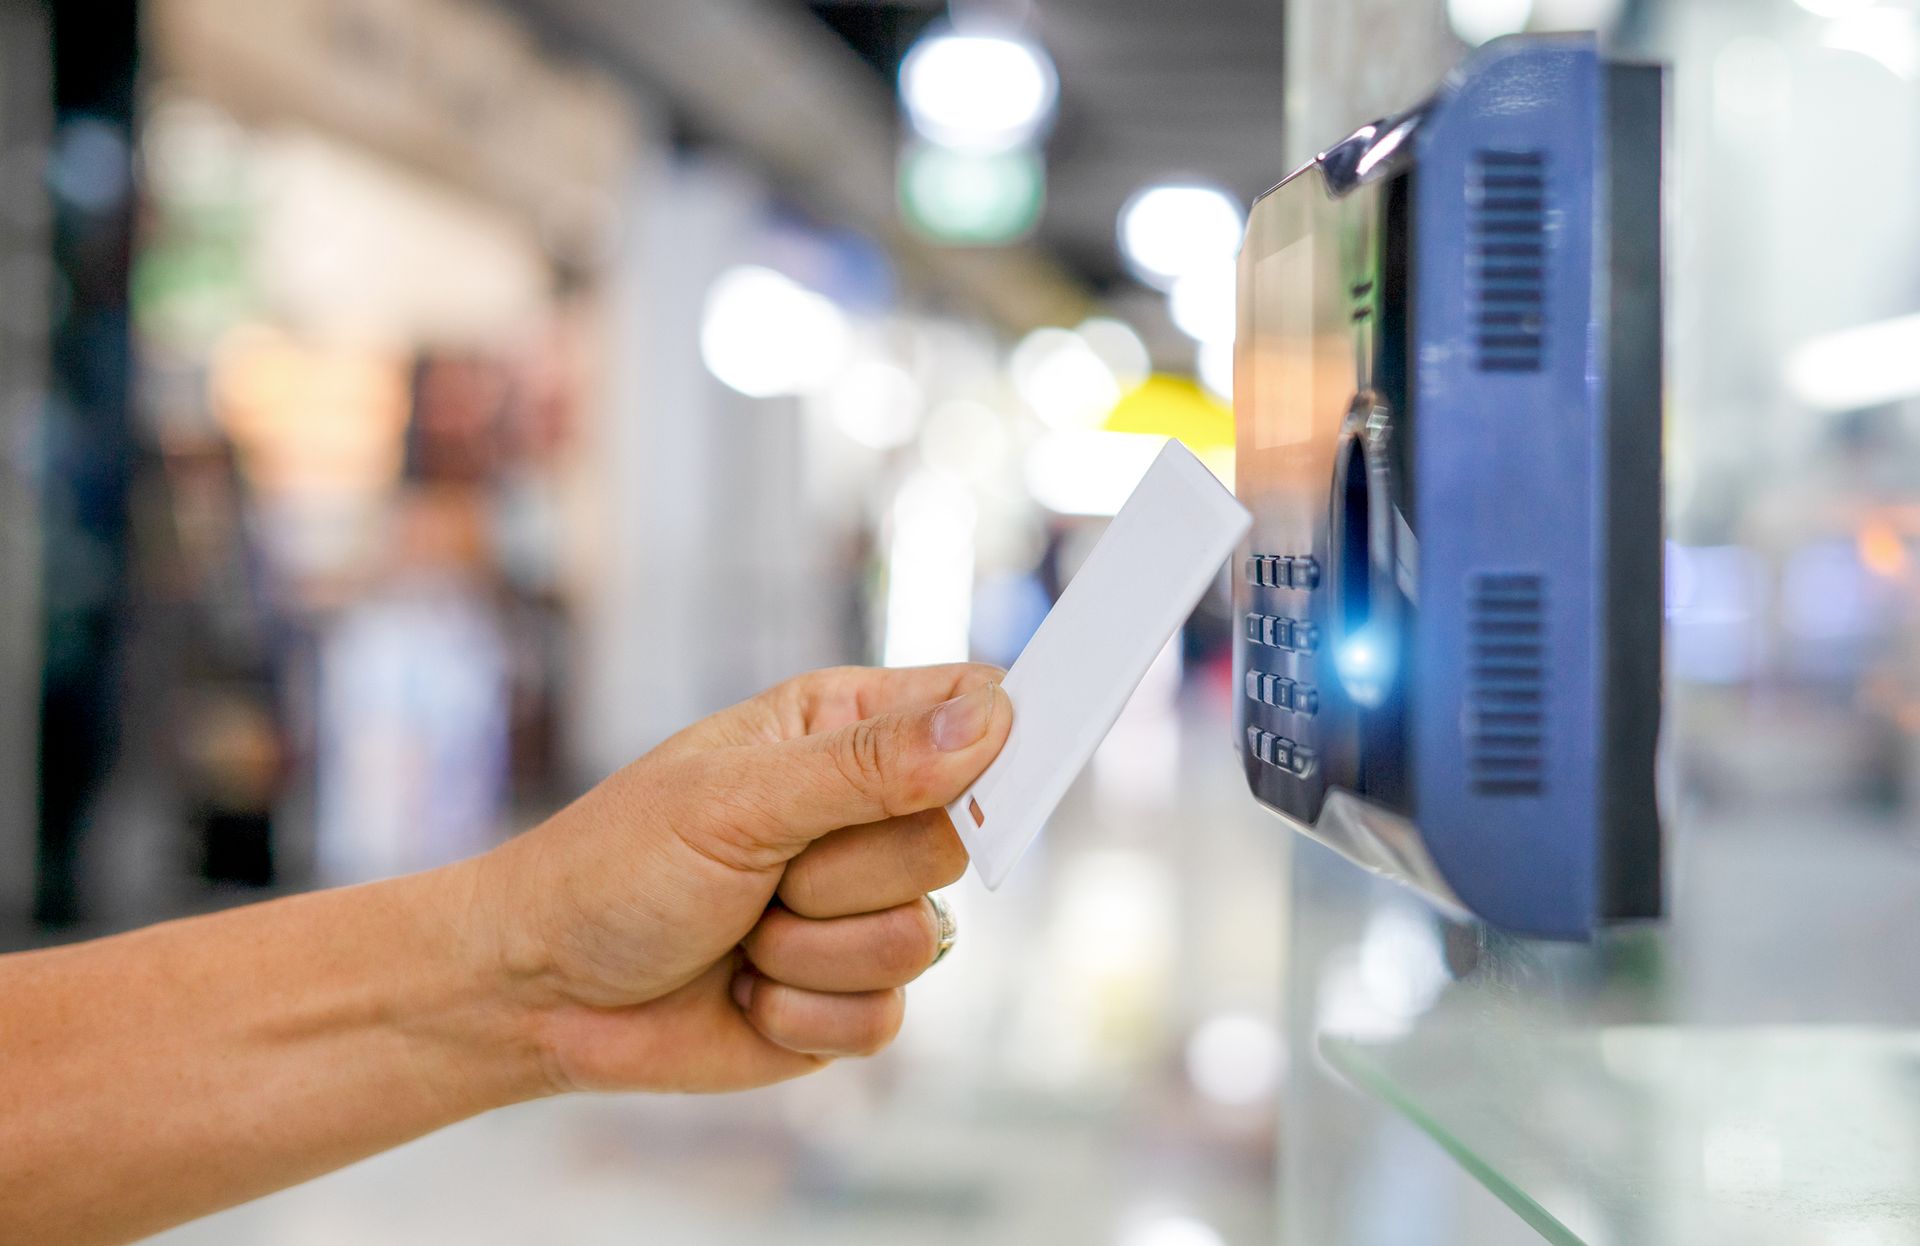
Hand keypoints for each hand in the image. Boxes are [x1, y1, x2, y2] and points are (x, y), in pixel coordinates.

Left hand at [467, 664, 1010, 1094]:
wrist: (539, 992)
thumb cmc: (614, 867)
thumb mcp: (735, 801)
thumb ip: (868, 767)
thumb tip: (993, 723)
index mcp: (840, 731)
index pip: (972, 713)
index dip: (998, 742)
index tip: (982, 778)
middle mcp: (866, 815)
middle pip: (956, 839)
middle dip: (851, 872)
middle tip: (768, 871)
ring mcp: (862, 911)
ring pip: (926, 938)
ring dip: (812, 950)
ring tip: (741, 934)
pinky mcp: (850, 998)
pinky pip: (887, 1015)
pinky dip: (803, 1013)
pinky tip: (743, 991)